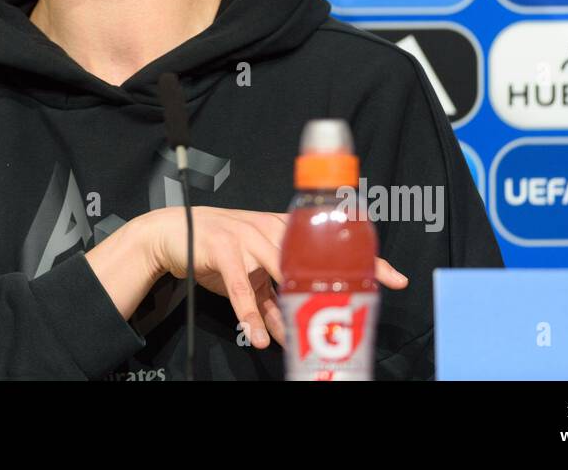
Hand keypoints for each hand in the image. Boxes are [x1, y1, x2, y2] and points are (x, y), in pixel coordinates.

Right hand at [138, 208, 408, 350]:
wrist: (172, 233)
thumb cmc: (217, 252)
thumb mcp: (250, 276)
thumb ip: (271, 301)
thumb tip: (291, 336)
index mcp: (282, 230)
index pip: (331, 244)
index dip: (364, 259)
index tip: (395, 279)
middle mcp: (270, 230)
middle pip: (313, 257)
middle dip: (334, 284)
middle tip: (351, 310)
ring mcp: (247, 237)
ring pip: (279, 274)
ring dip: (289, 309)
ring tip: (301, 336)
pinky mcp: (224, 251)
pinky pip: (242, 288)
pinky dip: (251, 315)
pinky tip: (258, 338)